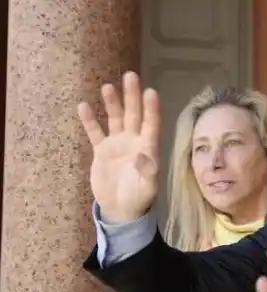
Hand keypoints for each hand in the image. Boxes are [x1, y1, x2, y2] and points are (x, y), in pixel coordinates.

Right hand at [77, 71, 160, 223]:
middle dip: (132, 96)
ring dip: (112, 103)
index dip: (151, 109)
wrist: (121, 209)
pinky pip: (95, 132)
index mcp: (148, 148)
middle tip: (131, 76)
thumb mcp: (147, 187)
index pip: (151, 124)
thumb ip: (147, 171)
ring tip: (108, 86)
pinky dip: (90, 120)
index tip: (151, 92)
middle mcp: (134, 142)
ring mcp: (117, 144)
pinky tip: (84, 105)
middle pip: (133, 115)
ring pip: (115, 119)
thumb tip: (144, 156)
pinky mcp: (101, 150)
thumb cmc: (138, 198)